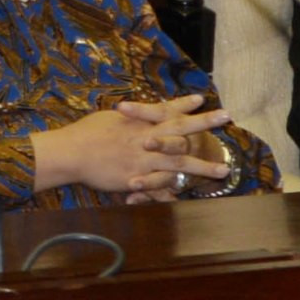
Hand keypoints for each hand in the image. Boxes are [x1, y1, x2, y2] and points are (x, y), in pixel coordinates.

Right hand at [30, 94, 230, 193]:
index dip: (184, 104)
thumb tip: (142, 113)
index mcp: (141, 123)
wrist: (72, 152)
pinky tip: (187, 200)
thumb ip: (131, 118)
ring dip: (203, 168)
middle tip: (227, 117)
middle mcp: (147, 140)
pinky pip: (159, 189)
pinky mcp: (136, 179)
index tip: (201, 99)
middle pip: (181, 130)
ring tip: (223, 171)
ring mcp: (144, 161)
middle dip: (205, 123)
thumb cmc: (87, 132)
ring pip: (179, 164)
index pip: (167, 110)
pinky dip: (171, 196)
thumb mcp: (113, 119)